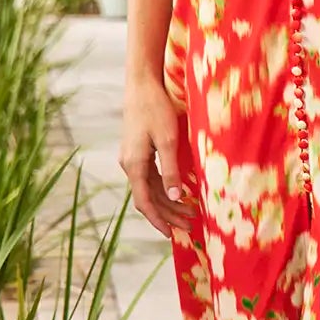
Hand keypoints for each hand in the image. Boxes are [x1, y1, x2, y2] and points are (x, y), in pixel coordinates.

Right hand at [120, 77, 195, 235]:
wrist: (141, 85)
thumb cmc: (156, 109)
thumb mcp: (168, 140)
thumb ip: (171, 171)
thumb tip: (174, 198)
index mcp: (135, 165)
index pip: (144, 202)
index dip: (158, 220)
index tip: (171, 234)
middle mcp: (130, 165)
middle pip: (148, 198)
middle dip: (168, 214)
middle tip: (189, 224)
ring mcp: (132, 159)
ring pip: (149, 189)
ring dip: (168, 202)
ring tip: (189, 212)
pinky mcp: (138, 152)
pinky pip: (150, 178)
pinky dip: (163, 189)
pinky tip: (178, 193)